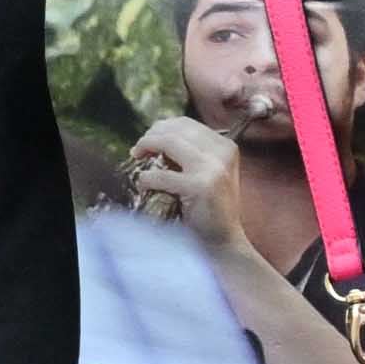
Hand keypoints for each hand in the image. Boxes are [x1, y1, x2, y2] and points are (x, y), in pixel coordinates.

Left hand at [120, 113, 236, 223]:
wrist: (224, 240)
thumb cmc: (210, 207)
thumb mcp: (208, 172)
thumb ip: (189, 153)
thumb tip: (155, 136)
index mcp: (226, 146)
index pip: (186, 123)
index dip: (161, 128)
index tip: (148, 140)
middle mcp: (222, 153)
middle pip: (175, 129)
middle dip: (150, 136)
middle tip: (138, 151)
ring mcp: (212, 169)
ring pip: (167, 142)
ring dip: (145, 148)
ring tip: (138, 160)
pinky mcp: (199, 186)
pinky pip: (160, 174)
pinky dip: (146, 178)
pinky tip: (145, 185)